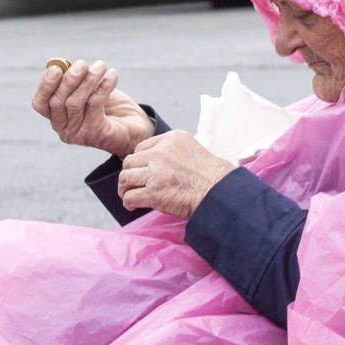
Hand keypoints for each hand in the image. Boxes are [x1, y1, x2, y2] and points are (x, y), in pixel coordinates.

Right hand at [33, 58, 156, 157]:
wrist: (135, 127)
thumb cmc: (109, 106)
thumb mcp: (89, 90)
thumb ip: (75, 81)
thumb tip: (66, 66)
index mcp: (57, 117)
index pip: (40, 103)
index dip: (45, 85)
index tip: (56, 68)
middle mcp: (64, 129)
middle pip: (57, 102)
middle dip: (68, 80)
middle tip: (82, 64)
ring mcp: (79, 134)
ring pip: (75, 103)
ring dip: (88, 80)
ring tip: (100, 65)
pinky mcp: (96, 134)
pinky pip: (94, 104)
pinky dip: (103, 86)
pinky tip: (112, 74)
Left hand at [116, 128, 234, 217]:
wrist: (220, 193)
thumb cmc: (213, 176)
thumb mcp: (193, 150)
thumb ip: (173, 151)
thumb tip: (155, 161)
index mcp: (171, 139)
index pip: (142, 147)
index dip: (139, 162)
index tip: (142, 171)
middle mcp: (161, 152)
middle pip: (130, 162)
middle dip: (129, 174)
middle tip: (131, 184)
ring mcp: (156, 172)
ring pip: (126, 178)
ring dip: (124, 188)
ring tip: (128, 195)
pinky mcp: (154, 192)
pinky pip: (130, 196)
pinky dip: (128, 202)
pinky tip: (132, 206)